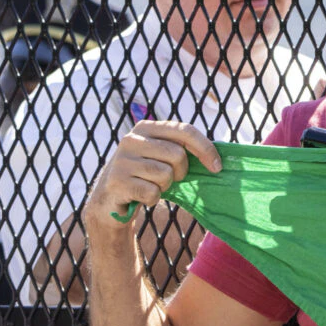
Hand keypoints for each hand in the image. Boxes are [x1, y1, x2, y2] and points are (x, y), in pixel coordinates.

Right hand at [83, 121, 220, 234]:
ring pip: (165, 175)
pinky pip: (153, 193)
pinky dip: (153, 198)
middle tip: (168, 178)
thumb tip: (216, 158)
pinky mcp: (117, 181)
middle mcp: (132, 139)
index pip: (185, 130)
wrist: (109, 198)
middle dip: (180, 172)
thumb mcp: (160, 155)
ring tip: (151, 184)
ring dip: (164, 186)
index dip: (205, 148)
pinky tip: (141, 195)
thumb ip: (181, 148)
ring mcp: (122, 160)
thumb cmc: (144, 174)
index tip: (217, 167)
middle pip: (178, 156)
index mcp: (146, 127)